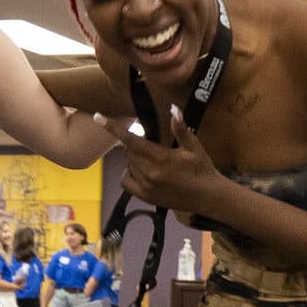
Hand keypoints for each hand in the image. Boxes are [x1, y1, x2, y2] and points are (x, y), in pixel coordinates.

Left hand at [97, 110, 225, 215]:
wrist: (208, 197)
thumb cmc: (202, 169)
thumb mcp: (194, 147)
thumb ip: (180, 129)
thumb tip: (173, 109)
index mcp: (161, 159)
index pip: (131, 140)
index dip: (114, 128)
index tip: (98, 117)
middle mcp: (150, 174)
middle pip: (129, 152)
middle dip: (135, 145)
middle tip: (151, 146)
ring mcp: (147, 187)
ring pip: (128, 166)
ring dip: (134, 159)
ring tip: (152, 160)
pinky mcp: (146, 197)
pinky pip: (126, 182)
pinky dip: (129, 174)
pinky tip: (141, 171)